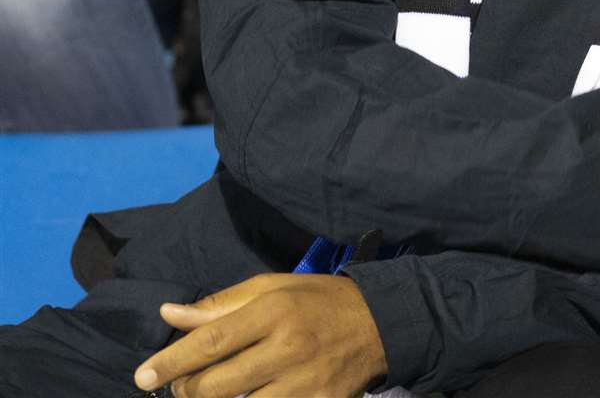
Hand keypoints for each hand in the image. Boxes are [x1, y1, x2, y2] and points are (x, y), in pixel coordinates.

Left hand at [132, 273, 386, 397]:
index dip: (171, 362)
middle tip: (185, 386)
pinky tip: (250, 397)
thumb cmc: (318, 301)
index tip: (142, 376)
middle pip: (216, 385)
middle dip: (188, 390)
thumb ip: (219, 304)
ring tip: (215, 393)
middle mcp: (288, 347)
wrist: (382, 323)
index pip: (211, 341)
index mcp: (275, 311)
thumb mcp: (273, 287)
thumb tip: (168, 314)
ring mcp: (305, 383)